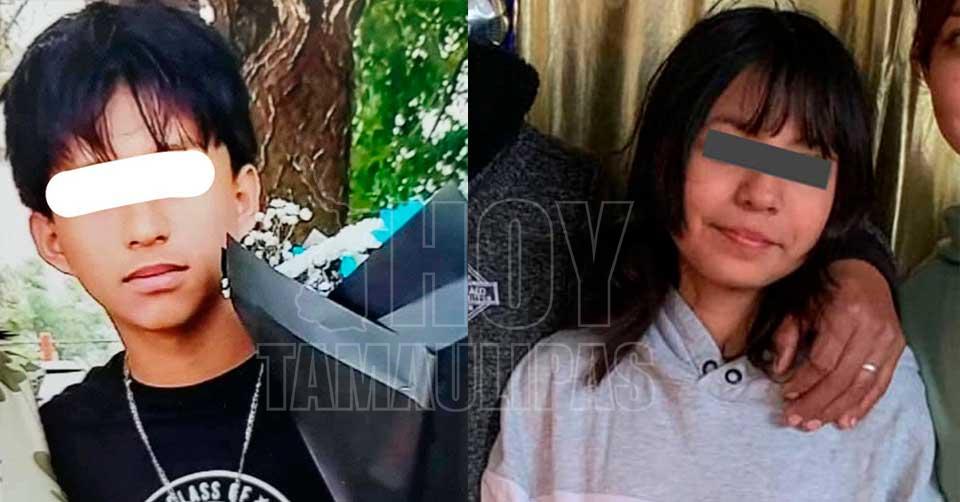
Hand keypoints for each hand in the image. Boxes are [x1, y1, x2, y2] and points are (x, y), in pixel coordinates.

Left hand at [772, 259, 904, 430]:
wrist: (863, 272)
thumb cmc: (824, 291)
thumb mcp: (799, 306)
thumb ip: (787, 336)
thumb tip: (780, 372)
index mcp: (844, 315)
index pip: (823, 361)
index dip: (803, 383)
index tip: (785, 396)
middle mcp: (871, 329)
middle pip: (842, 378)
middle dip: (816, 403)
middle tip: (795, 421)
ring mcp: (888, 341)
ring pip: (862, 386)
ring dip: (836, 409)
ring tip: (813, 424)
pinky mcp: (897, 349)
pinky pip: (880, 384)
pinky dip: (863, 405)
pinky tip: (845, 421)